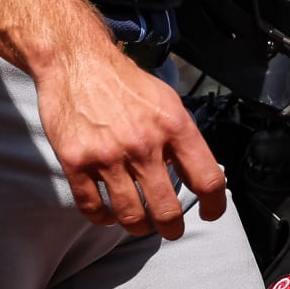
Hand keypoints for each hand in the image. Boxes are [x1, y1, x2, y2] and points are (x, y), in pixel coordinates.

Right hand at [36, 47, 226, 239]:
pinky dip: (103, 218)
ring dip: (138, 226)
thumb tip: (195, 170)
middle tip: (169, 228)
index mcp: (173, 125)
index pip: (207, 179)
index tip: (209, 212)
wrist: (76, 60)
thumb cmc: (122, 80)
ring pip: (131, 217)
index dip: (213, 205)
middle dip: (171, 228)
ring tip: (140, 223)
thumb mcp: (166, 99)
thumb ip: (181, 135)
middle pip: (167, 210)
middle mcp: (143, 143)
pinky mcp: (77, 162)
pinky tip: (108, 211)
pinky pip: (94, 209)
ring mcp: (108, 156)